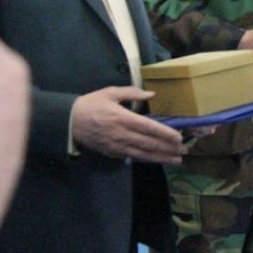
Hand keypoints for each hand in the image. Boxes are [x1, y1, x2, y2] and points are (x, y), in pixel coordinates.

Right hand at [71, 87, 186, 163]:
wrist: (69, 122)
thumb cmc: (91, 104)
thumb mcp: (110, 92)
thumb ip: (132, 93)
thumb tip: (151, 94)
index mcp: (123, 118)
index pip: (149, 127)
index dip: (165, 133)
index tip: (178, 137)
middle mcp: (122, 134)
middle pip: (149, 144)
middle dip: (168, 148)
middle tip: (184, 151)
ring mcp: (117, 146)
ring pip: (143, 154)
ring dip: (161, 158)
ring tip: (176, 160)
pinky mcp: (112, 153)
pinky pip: (133, 157)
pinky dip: (146, 159)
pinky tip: (156, 160)